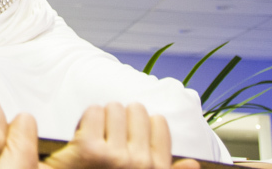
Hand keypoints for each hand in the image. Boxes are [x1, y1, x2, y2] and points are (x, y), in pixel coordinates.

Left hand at [42, 103, 199, 168]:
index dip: (139, 127)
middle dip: (120, 120)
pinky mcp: (90, 150)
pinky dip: (83, 122)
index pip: (159, 125)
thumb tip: (193, 163)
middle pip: (136, 110)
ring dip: (101, 120)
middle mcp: (141, 165)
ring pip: (114, 109)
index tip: (126, 140)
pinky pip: (93, 113)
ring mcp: (116, 157)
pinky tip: (78, 142)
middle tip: (105, 142)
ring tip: (91, 143)